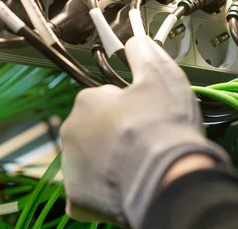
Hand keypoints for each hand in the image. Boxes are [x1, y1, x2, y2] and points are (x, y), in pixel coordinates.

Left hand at [60, 35, 228, 227]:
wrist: (165, 176)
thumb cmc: (162, 126)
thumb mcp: (160, 77)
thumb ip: (143, 54)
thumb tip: (135, 40)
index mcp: (88, 101)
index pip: (102, 99)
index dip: (126, 107)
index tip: (143, 116)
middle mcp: (72, 130)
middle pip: (92, 129)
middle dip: (112, 134)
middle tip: (141, 142)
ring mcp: (72, 165)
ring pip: (89, 159)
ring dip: (106, 161)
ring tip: (135, 165)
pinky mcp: (77, 197)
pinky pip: (85, 191)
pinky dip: (99, 191)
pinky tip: (121, 188)